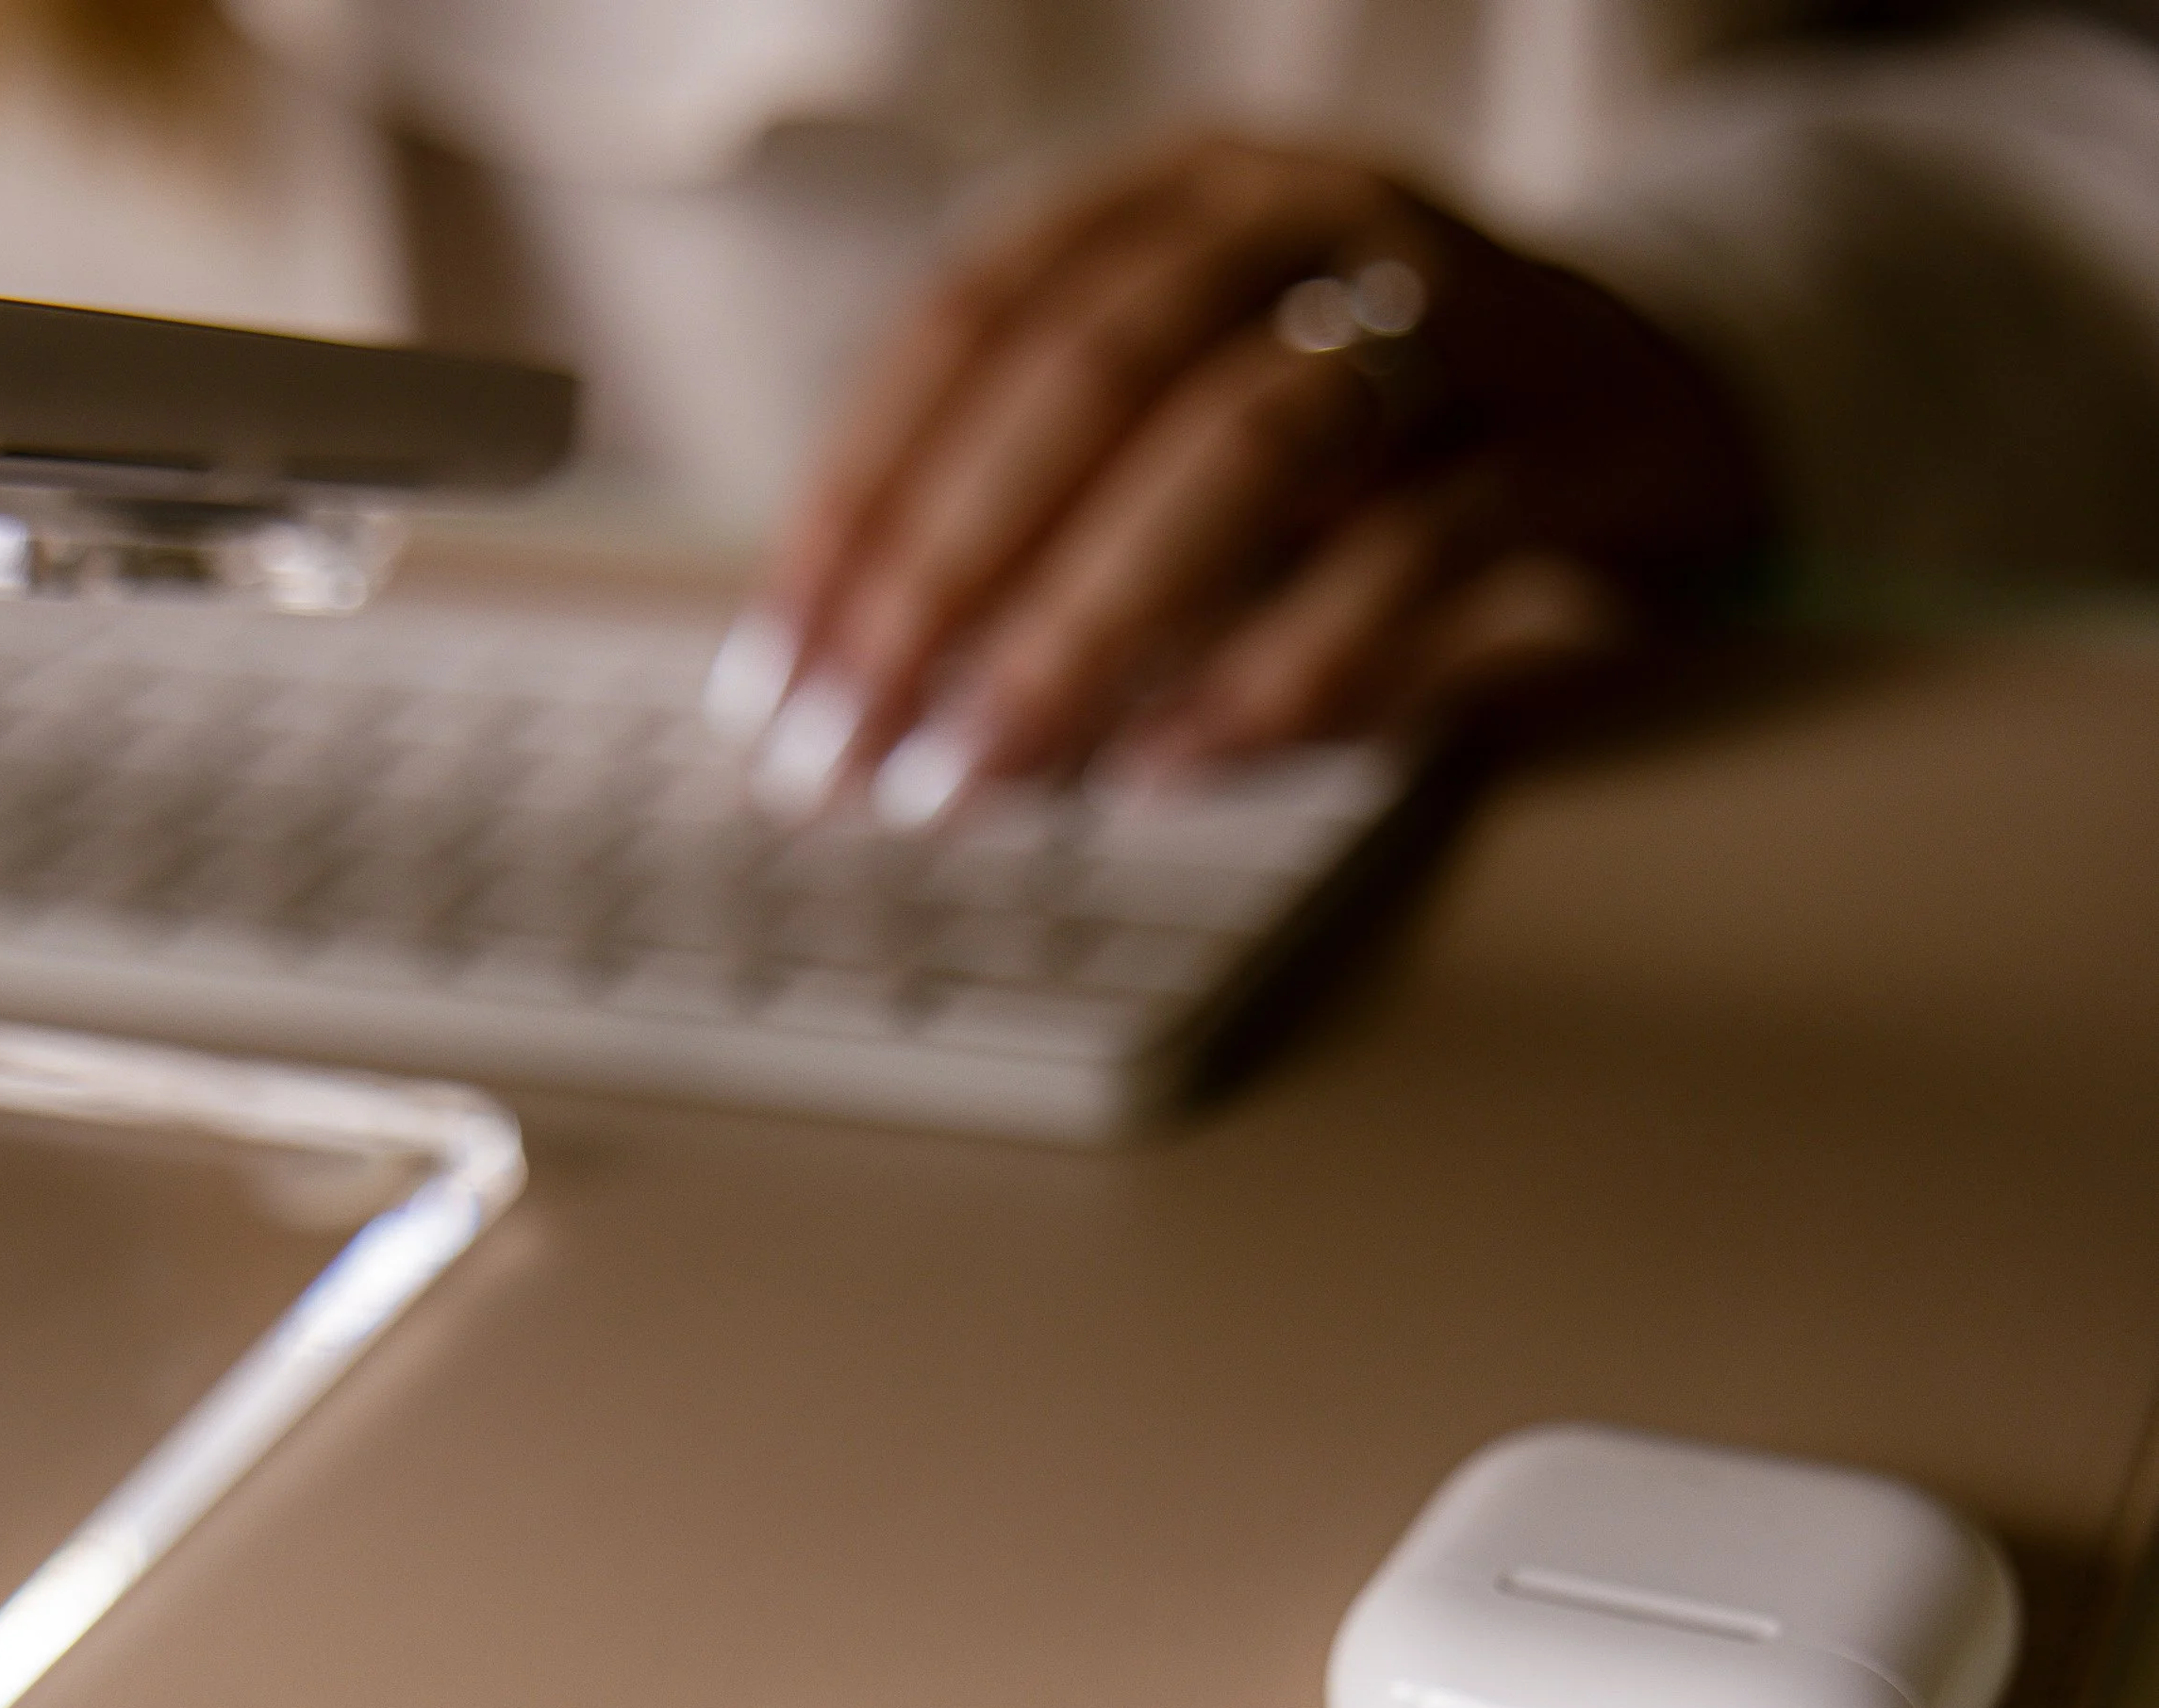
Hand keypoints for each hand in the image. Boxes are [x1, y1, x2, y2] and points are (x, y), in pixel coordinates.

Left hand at [708, 134, 1774, 819]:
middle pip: (1089, 374)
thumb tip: (883, 696)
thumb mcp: (1195, 447)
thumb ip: (1057, 529)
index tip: (780, 675)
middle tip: (855, 755)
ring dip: (1091, 626)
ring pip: (1243, 444)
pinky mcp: (1562, 436)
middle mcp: (1306, 215)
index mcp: (1180, 197)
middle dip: (946, 581)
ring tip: (984, 777)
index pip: (970, 322)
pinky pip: (1408, 552)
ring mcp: (1450, 310)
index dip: (859, 500)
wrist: (1661, 400)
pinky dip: (1278, 671)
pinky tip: (1170, 771)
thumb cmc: (1375, 444)